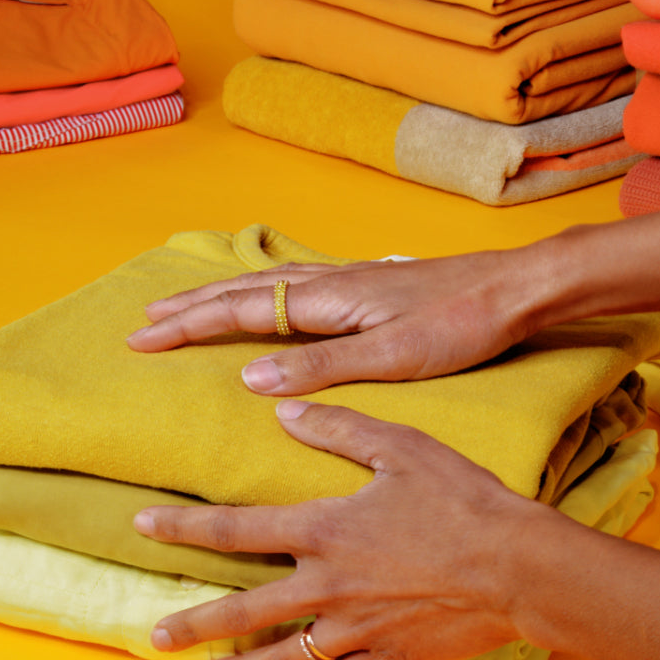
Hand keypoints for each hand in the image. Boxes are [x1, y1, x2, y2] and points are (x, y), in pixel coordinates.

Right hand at [126, 250, 539, 395]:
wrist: (515, 288)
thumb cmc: (461, 323)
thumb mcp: (393, 355)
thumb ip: (323, 366)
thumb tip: (251, 378)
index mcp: (330, 299)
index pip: (242, 311)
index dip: (190, 325)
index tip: (143, 338)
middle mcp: (333, 282)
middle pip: (247, 290)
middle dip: (194, 306)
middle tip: (147, 318)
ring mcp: (353, 281)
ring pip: (272, 284)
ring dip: (225, 295)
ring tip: (191, 305)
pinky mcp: (373, 286)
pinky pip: (300, 286)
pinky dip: (266, 292)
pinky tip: (272, 300)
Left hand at [133, 401, 558, 659]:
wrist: (516, 564)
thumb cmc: (462, 500)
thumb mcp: (402, 447)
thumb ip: (338, 428)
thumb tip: (284, 410)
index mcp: (325, 529)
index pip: (236, 530)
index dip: (184, 527)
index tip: (144, 526)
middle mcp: (327, 585)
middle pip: (244, 610)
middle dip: (195, 623)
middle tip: (158, 635)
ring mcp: (353, 628)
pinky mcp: (384, 657)